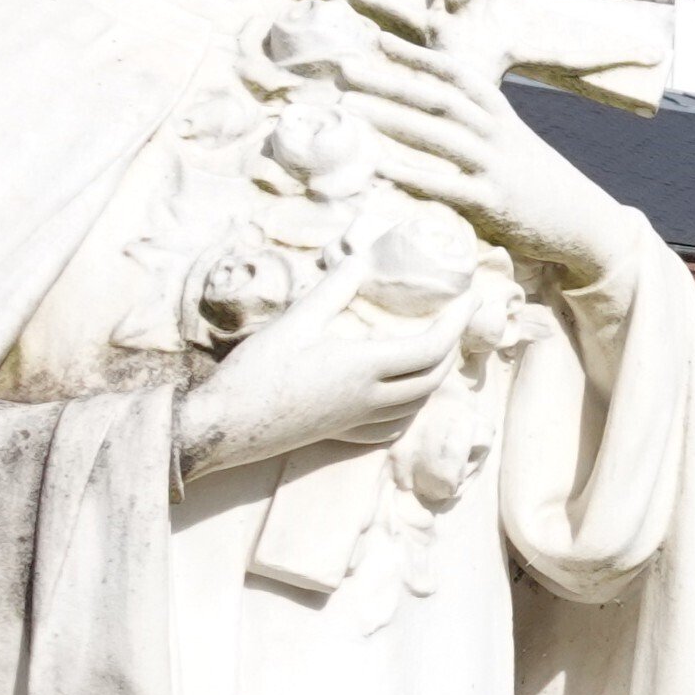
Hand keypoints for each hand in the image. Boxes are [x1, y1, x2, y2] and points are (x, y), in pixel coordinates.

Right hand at [175, 254, 476, 481]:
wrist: (226, 426)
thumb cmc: (255, 372)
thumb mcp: (294, 322)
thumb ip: (333, 291)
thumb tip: (361, 259)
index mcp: (362, 367)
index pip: (430, 347)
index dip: (456, 322)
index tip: (468, 300)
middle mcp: (369, 399)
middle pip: (433, 378)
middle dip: (451, 348)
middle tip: (454, 321)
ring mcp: (358, 421)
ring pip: (417, 405)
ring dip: (434, 377)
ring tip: (432, 350)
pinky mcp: (342, 435)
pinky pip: (394, 426)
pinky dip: (409, 408)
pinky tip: (402, 396)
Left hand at [329, 34, 630, 281]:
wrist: (586, 222)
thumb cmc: (538, 184)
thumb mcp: (512, 145)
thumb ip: (477, 130)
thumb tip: (431, 117)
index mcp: (502, 116)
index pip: (458, 75)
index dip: (419, 57)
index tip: (380, 41)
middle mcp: (498, 135)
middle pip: (439, 99)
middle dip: (390, 81)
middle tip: (346, 69)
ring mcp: (496, 167)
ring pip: (440, 135)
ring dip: (392, 118)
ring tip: (351, 108)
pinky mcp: (494, 203)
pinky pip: (447, 186)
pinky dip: (411, 174)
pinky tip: (378, 166)